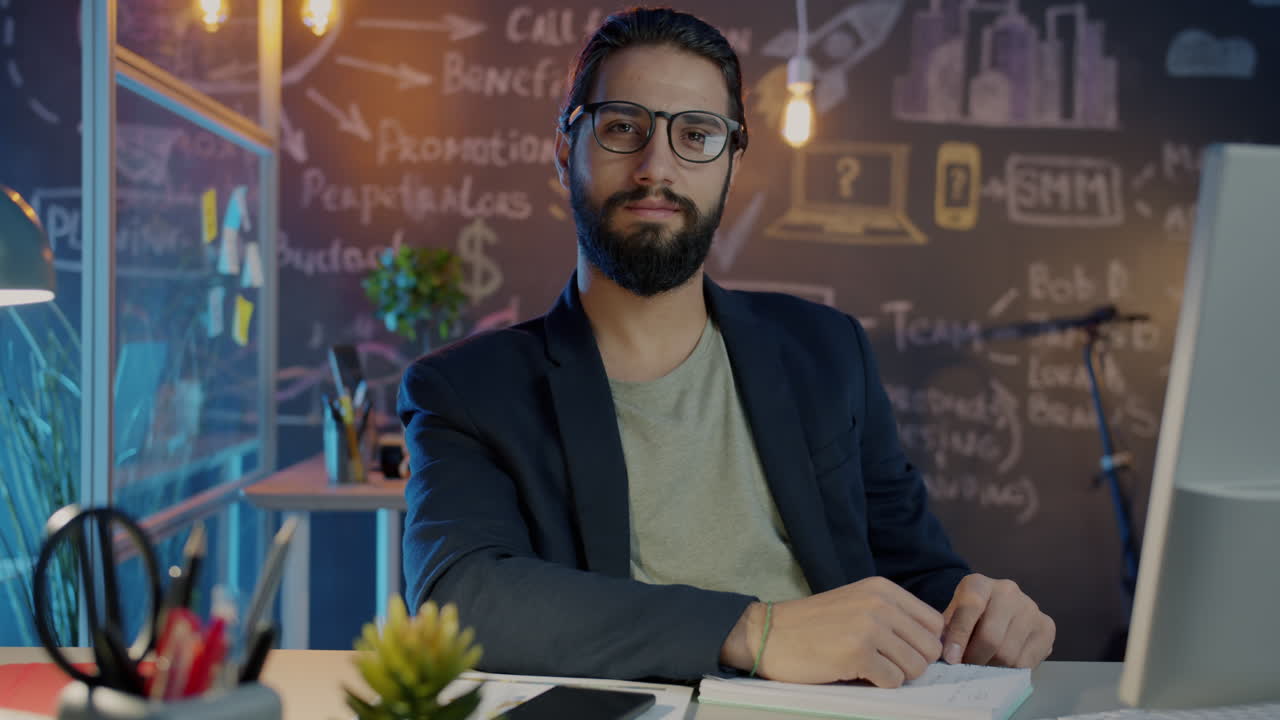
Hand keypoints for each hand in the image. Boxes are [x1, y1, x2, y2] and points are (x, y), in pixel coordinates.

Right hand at [722, 577, 943, 686]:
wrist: (768, 633)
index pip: (934, 622)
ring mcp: (869, 627)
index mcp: (882, 588)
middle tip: (885, 665)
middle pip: (930, 647)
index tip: (902, 652)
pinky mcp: (857, 654)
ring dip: (896, 675)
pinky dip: (880, 684)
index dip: (923, 644)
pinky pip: (894, 681)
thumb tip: (933, 645)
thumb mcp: (856, 604)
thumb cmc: (812, 625)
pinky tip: (857, 674)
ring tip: (869, 668)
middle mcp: (880, 603)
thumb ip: (892, 615)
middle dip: (913, 663)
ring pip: (916, 667)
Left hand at [941, 574, 1054, 667]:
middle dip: (975, 660)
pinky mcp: (1046, 627)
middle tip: (966, 671)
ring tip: (981, 669)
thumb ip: (947, 632)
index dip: (959, 636)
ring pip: (1009, 654)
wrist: (997, 609)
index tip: (951, 659)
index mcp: (979, 583)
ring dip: (991, 669)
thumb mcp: (952, 616)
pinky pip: (1026, 662)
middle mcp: (1007, 591)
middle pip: (991, 637)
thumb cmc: (969, 616)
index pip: (970, 607)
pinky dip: (1010, 672)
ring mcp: (1030, 608)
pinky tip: (1000, 668)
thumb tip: (946, 656)